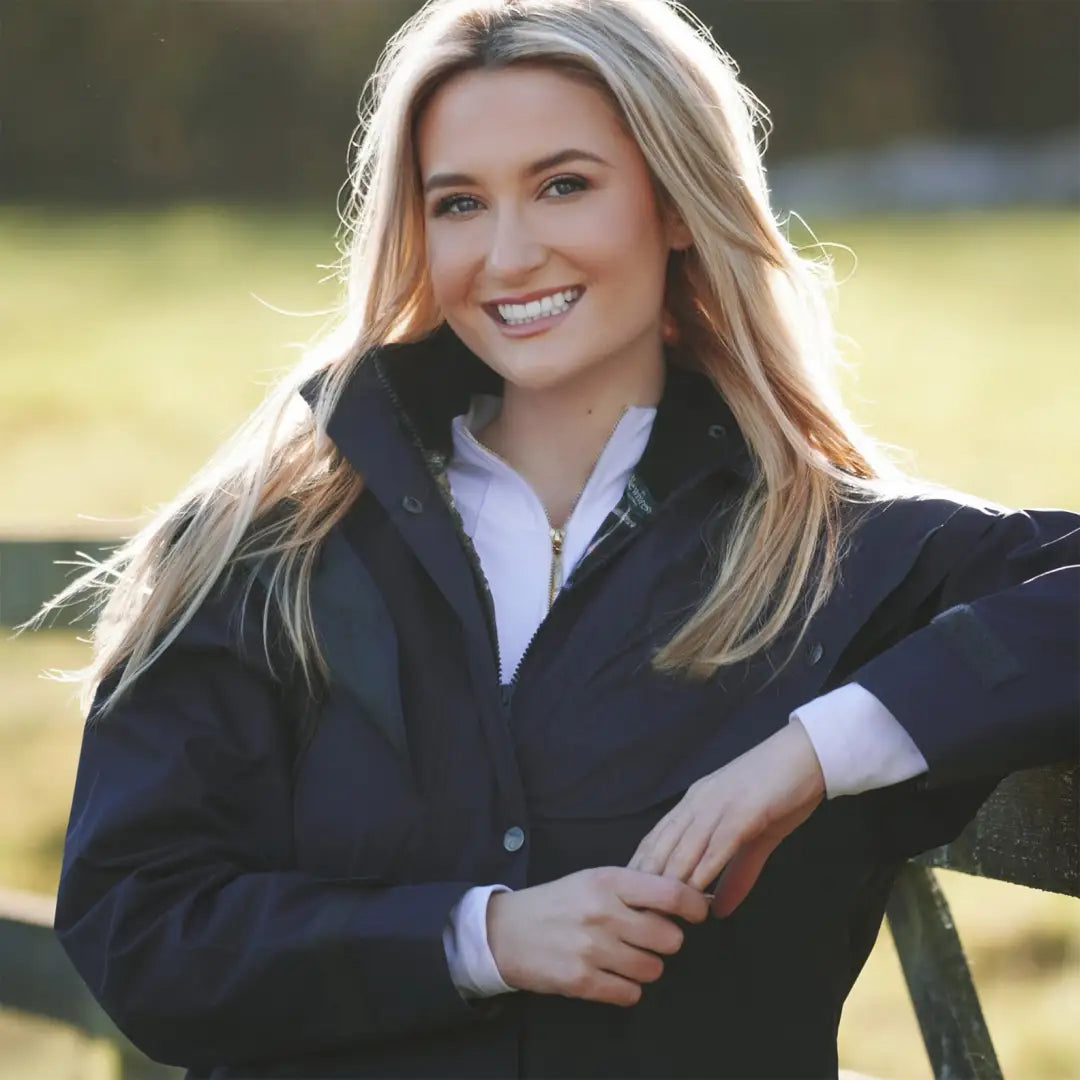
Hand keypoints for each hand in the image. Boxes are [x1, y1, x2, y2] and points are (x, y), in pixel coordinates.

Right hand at [486, 866, 710, 1006]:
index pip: (670, 892)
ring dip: (646, 967)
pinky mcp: (581, 981)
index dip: (694, 905)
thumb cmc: (557, 903)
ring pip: (653, 969)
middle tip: (649, 938)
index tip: (698, 912)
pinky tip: (611, 975)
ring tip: (625, 956)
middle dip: (666, 941)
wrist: (505, 931)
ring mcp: (592, 949)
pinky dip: (626, 988)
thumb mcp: (593, 880)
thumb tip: (682, 897)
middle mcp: (603, 913)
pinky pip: (630, 994)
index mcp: (608, 881)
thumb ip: (632, 888)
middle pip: (670, 938)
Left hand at [627, 721, 825, 917]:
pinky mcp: (744, 810)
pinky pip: (718, 844)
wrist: (808, 754)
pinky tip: (696, 893)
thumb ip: (736, 873)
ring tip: (658, 914)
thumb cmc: (781, 791)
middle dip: (646, 882)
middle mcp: (698, 802)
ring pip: (684, 847)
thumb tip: (717, 911)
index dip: (639, 868)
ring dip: (671, 883)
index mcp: (695, 802)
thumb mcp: (755, 838)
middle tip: (635, 916)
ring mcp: (719, 805)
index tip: (626, 898)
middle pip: (662, 846)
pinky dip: (704, 870)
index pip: (657, 838)